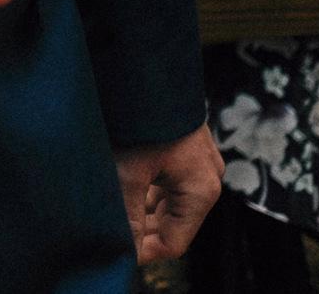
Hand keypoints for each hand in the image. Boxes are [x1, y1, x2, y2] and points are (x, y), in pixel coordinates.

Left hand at [114, 128, 222, 261]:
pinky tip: (123, 184)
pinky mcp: (188, 147)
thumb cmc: (145, 117)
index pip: (175, 242)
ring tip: (112, 208)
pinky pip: (170, 181)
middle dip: (143, 230)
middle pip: (175, 223)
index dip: (145, 250)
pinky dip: (148, 189)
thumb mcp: (129, 169)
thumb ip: (127, 212)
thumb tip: (123, 247)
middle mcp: (208, 178)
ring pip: (171, 201)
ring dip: (143, 208)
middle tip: (110, 231)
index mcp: (202, 190)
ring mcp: (200, 162)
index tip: (118, 250)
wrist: (150, 69)